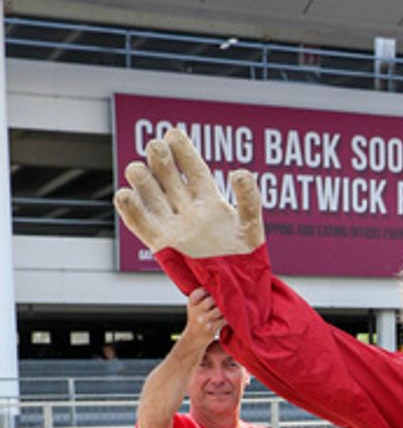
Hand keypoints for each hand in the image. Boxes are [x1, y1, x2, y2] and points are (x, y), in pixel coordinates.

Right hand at [115, 127, 263, 258]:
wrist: (237, 294)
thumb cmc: (248, 263)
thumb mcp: (252, 227)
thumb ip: (249, 199)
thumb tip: (238, 172)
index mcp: (211, 201)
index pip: (194, 169)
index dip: (183, 151)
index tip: (173, 133)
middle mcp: (189, 210)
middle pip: (168, 177)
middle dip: (160, 160)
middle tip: (155, 148)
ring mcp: (174, 225)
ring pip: (151, 195)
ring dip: (143, 180)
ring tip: (138, 170)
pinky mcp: (162, 244)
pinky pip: (141, 224)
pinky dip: (131, 210)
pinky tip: (124, 195)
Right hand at [181, 290, 226, 350]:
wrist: (193, 338)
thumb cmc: (197, 319)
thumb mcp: (195, 306)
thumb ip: (204, 297)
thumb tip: (221, 286)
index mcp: (192, 302)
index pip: (201, 291)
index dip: (211, 289)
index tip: (219, 288)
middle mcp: (196, 311)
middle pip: (212, 299)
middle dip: (221, 298)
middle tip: (231, 296)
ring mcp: (203, 320)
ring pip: (220, 309)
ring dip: (227, 308)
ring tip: (234, 305)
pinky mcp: (211, 328)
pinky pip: (224, 319)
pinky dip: (229, 317)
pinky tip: (232, 315)